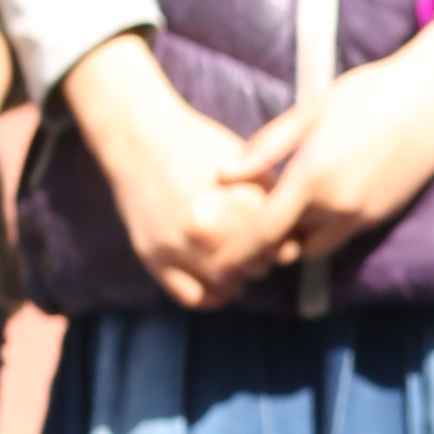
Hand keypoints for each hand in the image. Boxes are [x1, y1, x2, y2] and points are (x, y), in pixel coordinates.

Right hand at [54, 34, 280, 306]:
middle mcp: (208, 225)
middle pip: (258, 267)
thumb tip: (296, 231)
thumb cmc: (197, 143)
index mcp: (237, 199)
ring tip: (236, 261)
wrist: (137, 135)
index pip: (281, 243)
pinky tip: (216, 278)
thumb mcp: (244, 160)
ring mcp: (178, 244)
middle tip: (256, 248)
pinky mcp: (153, 257)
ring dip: (238, 278)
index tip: (279, 237)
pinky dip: (212, 294)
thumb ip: (270, 195)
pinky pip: (193, 297)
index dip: (284, 242)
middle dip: (262, 259)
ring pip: (228, 286)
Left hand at [230, 33, 433, 267]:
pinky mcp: (383, 214)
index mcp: (311, 180)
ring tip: (284, 216)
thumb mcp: (309, 113)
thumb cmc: (369, 94)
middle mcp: (338, 207)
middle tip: (247, 232)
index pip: (263, 234)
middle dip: (268, 246)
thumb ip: (265, 148)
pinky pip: (343, 233)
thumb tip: (223, 175)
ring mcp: (364, 215)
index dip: (236, 255)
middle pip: (290, 248)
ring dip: (299, 239)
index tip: (216, 268)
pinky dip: (325, 227)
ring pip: (318, 246)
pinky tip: (321, 201)